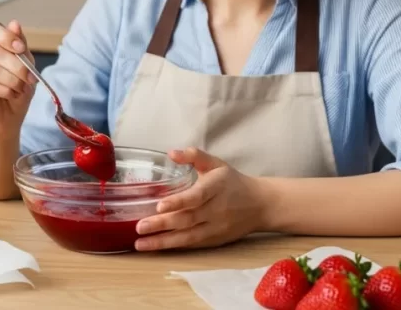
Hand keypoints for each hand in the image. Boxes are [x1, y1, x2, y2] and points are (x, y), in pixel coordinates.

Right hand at [0, 20, 37, 134]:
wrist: (10, 117)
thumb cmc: (17, 89)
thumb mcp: (27, 65)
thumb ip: (21, 45)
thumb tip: (14, 23)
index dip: (5, 36)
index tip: (20, 49)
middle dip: (18, 67)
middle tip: (30, 78)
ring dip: (13, 80)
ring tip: (20, 88)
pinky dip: (5, 90)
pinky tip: (12, 94)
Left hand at [134, 147, 264, 250]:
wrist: (261, 205)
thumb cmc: (233, 182)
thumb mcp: (216, 164)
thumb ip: (195, 156)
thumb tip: (171, 153)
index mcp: (216, 188)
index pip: (196, 197)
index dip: (178, 202)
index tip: (159, 205)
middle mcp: (216, 210)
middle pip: (188, 219)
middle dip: (162, 224)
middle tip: (139, 227)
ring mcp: (215, 228)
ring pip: (188, 237)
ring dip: (163, 241)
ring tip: (141, 243)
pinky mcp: (214, 240)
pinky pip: (192, 245)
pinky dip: (173, 247)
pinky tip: (156, 247)